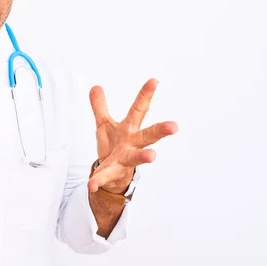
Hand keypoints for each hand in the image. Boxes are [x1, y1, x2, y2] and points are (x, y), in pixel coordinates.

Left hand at [87, 78, 177, 194]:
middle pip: (149, 135)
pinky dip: (98, 181)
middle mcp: (132, 144)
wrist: (113, 176)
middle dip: (161, 130)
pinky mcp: (112, 173)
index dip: (146, 94)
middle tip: (175, 126)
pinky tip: (91, 185)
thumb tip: (95, 86)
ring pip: (136, 157)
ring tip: (153, 156)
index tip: (154, 80)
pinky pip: (105, 177)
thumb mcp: (104, 124)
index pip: (139, 109)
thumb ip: (100, 107)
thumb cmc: (113, 146)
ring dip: (144, 156)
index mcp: (129, 129)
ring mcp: (125, 159)